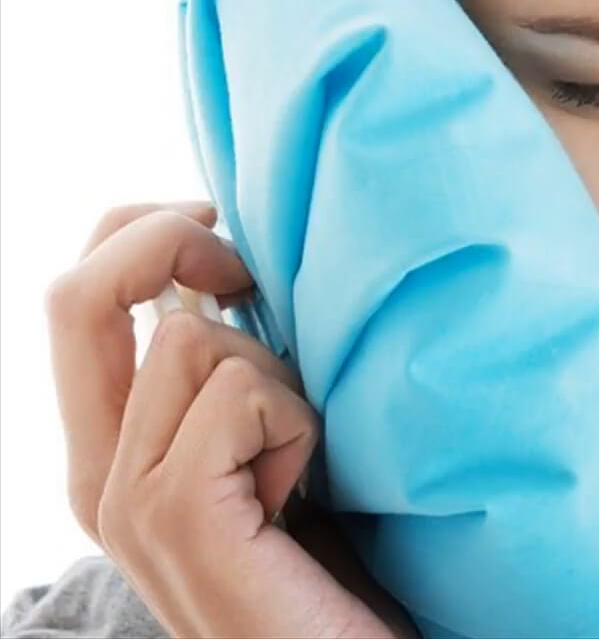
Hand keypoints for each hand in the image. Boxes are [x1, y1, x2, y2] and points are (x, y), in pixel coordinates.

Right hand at [45, 202, 417, 637]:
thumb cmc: (326, 561)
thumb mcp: (265, 450)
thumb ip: (230, 379)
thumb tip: (235, 274)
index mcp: (111, 451)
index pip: (75, 298)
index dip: (138, 233)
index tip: (223, 242)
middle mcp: (96, 474)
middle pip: (79, 294)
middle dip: (168, 246)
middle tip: (249, 279)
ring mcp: (126, 500)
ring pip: (191, 336)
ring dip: (276, 376)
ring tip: (297, 454)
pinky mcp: (176, 516)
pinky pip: (240, 389)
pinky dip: (297, 421)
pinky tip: (303, 489)